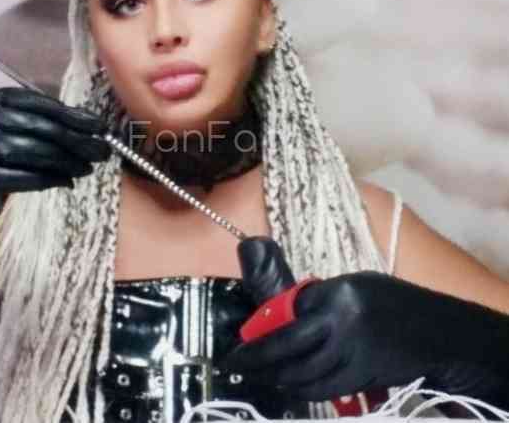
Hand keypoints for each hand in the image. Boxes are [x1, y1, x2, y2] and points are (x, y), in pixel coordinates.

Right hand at [0, 87, 110, 265]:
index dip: (73, 115)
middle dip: (78, 140)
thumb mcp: (5, 129)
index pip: (39, 102)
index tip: (98, 126)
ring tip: (88, 167)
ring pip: (35, 153)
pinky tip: (67, 181)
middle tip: (102, 150)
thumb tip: (88, 128)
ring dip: (68, 162)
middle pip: (41, 128)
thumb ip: (38, 124)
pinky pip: (25, 177)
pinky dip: (51, 180)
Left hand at [220, 237, 508, 408]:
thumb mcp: (354, 286)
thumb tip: (281, 316)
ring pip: (303, 374)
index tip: (238, 345)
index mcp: (337, 292)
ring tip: (260, 377)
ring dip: (277, 378)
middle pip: (287, 348)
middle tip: (236, 366)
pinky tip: (289, 386)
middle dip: (257, 361)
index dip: (259, 334)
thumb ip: (318, 300)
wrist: (439, 331)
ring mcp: (354, 353)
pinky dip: (301, 390)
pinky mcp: (364, 377)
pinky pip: (323, 388)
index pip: (285, 315)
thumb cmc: (393, 301)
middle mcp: (342, 322)